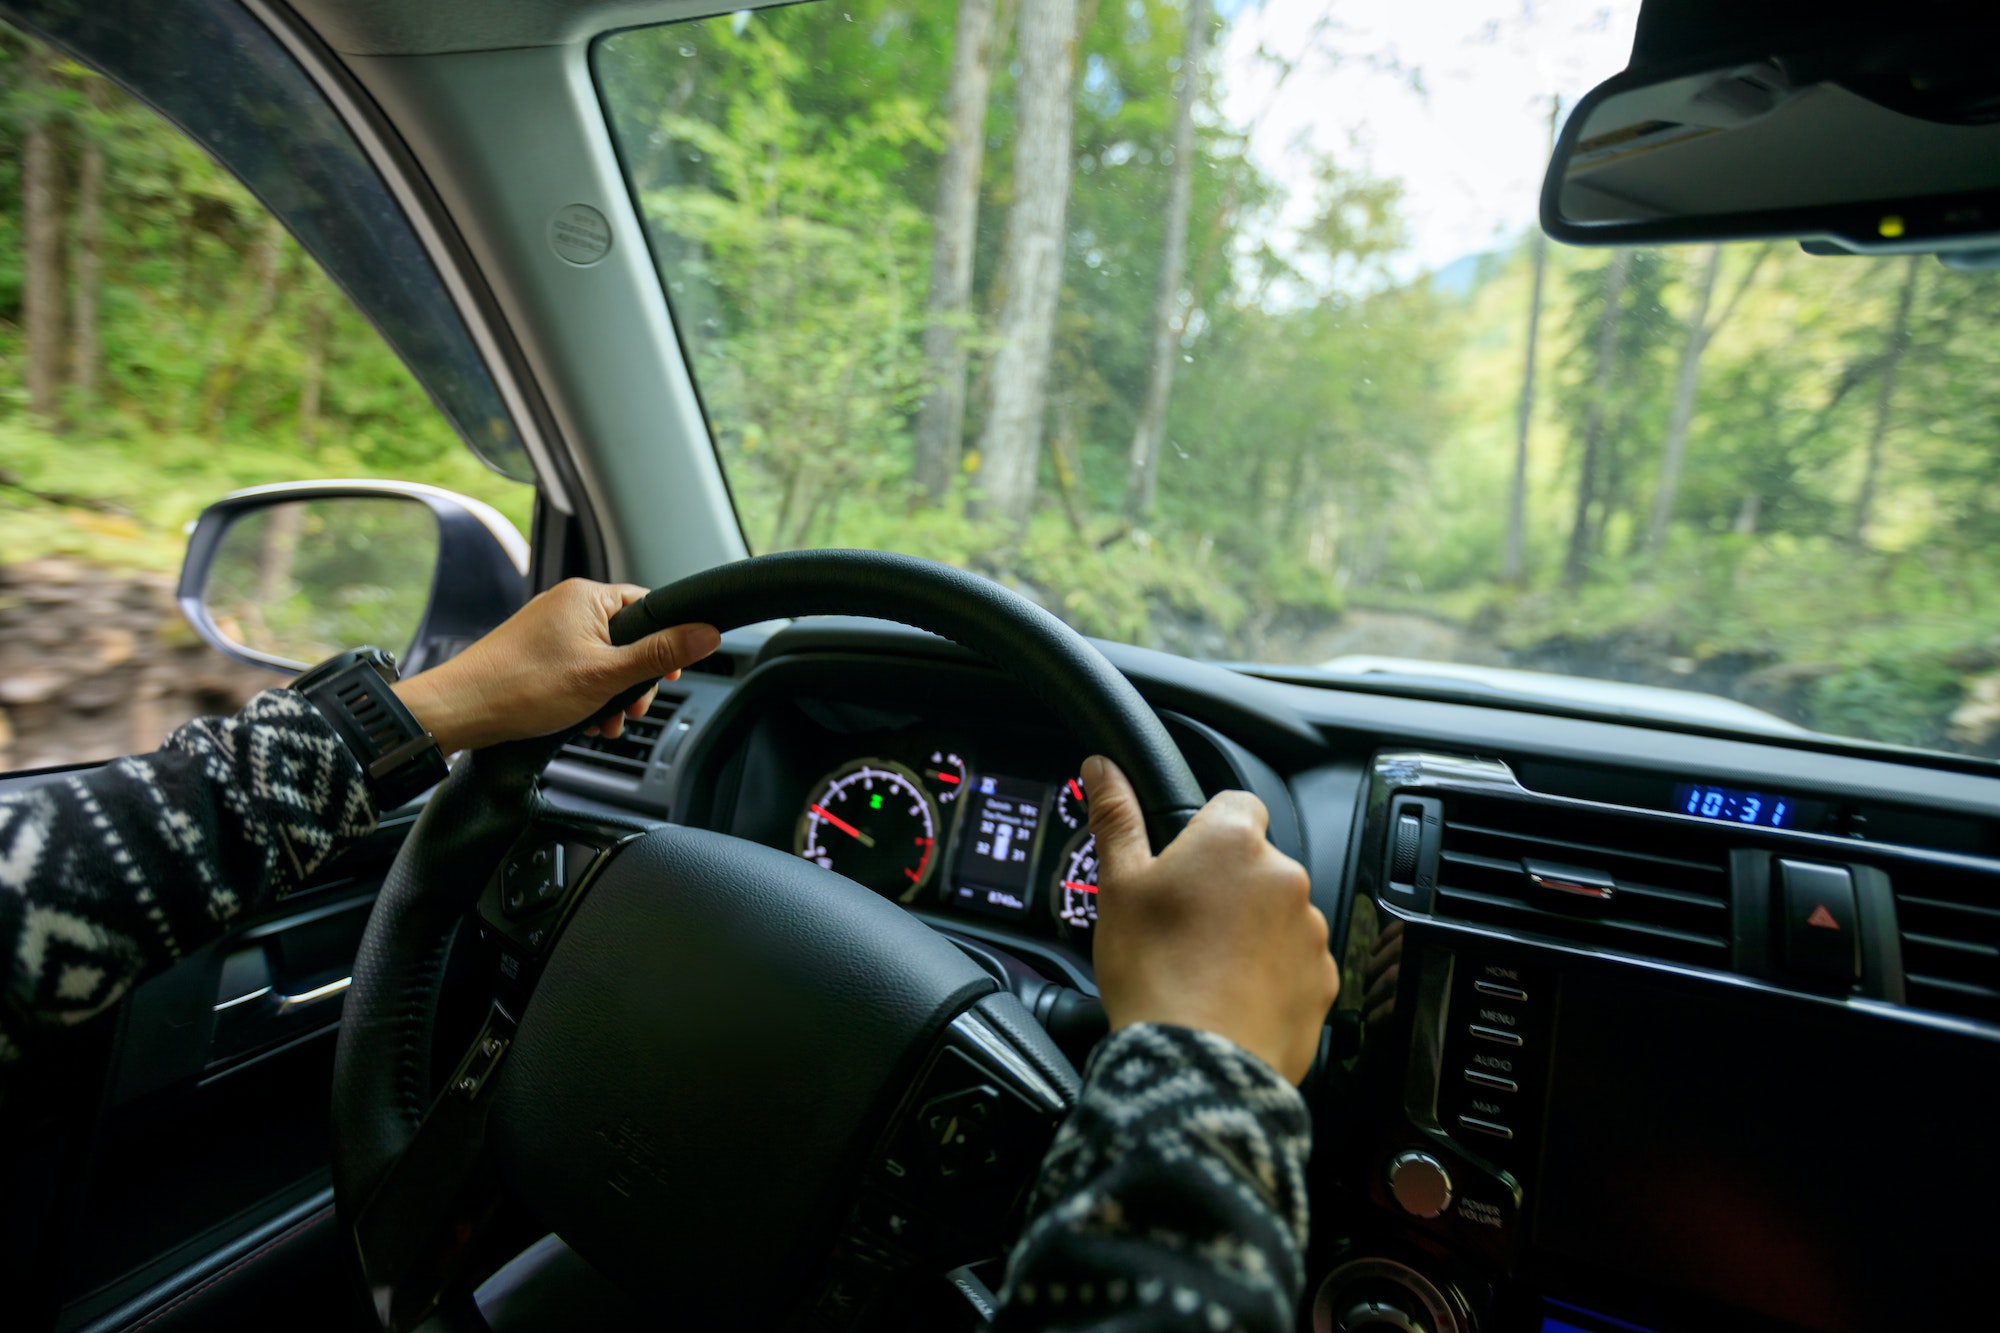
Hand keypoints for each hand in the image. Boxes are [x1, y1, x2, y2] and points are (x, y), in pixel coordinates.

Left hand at [389, 579, 719, 752]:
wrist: (461, 710)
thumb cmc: (522, 688)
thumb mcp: (606, 675)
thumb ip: (660, 654)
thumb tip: (706, 634)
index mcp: (587, 596)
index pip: (649, 607)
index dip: (665, 644)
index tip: (667, 676)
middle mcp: (567, 605)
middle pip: (628, 637)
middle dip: (634, 680)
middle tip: (628, 709)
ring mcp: (549, 628)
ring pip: (603, 658)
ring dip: (611, 694)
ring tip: (601, 721)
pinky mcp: (535, 652)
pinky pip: (578, 668)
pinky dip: (586, 694)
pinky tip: (581, 719)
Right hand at [1086, 755, 1339, 1083]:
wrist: (1195, 1062)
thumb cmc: (1154, 972)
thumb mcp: (1119, 887)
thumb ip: (1115, 818)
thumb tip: (1102, 768)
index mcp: (1233, 841)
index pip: (1236, 804)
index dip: (1208, 830)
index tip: (1186, 863)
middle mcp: (1284, 876)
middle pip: (1256, 864)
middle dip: (1227, 886)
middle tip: (1184, 925)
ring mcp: (1310, 930)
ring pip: (1277, 914)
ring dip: (1251, 930)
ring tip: (1205, 967)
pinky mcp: (1323, 979)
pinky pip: (1296, 963)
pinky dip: (1271, 974)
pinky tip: (1231, 996)